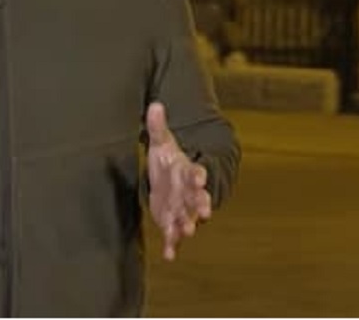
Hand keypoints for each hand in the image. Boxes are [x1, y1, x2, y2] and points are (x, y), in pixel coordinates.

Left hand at [146, 102, 211, 260]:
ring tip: (186, 232)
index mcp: (188, 172)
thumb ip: (158, 126)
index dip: (198, 176)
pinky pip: (174, 236)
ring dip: (186, 225)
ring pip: (187, 219)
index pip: (196, 173)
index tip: (200, 178)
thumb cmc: (168, 160)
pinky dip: (172, 245)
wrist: (172, 179)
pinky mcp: (173, 222)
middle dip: (200, 205)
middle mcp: (189, 193)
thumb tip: (155, 103)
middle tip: (204, 212)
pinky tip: (168, 255)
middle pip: (197, 199)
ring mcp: (182, 209)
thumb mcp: (161, 142)